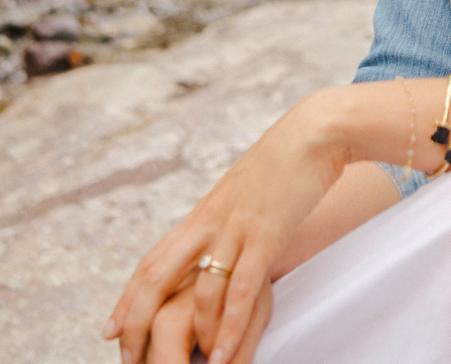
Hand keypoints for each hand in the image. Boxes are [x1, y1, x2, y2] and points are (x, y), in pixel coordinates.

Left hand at [104, 89, 346, 363]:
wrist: (317, 130)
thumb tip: (226, 232)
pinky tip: (227, 351)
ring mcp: (238, 226)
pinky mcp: (268, 231)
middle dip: (137, 319)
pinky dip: (231, 324)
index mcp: (207, 209)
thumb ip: (232, 211)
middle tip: (128, 356)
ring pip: (201, 288)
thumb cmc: (290, 156)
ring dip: (195, 332)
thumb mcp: (248, 185)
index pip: (154, 257)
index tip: (111, 326)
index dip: (129, 295)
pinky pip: (243, 286)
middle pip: (158, 274)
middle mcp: (213, 219)